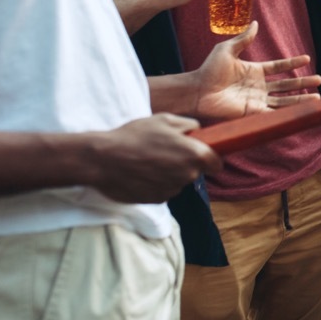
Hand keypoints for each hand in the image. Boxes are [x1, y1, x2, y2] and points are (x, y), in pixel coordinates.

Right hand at [87, 114, 220, 202]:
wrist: (103, 160)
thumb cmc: (134, 136)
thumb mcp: (164, 120)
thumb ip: (188, 125)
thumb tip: (198, 132)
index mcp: (195, 155)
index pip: (216, 164)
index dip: (209, 158)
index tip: (200, 154)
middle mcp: (188, 175)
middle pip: (196, 172)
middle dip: (186, 164)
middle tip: (166, 152)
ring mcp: (173, 190)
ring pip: (179, 181)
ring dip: (171, 174)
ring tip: (149, 161)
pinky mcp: (157, 200)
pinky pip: (165, 190)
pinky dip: (157, 184)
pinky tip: (142, 173)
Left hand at [191, 22, 320, 120]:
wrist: (198, 91)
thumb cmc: (209, 70)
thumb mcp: (227, 50)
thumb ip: (243, 39)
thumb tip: (255, 23)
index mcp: (254, 71)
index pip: (278, 67)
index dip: (292, 63)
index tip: (307, 59)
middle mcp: (258, 87)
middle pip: (286, 85)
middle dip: (303, 83)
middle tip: (319, 79)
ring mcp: (257, 100)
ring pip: (285, 100)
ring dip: (301, 99)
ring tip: (318, 97)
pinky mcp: (253, 113)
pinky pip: (274, 113)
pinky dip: (288, 113)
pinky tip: (301, 111)